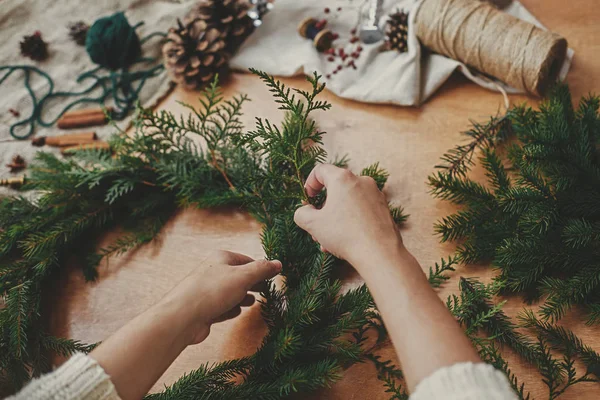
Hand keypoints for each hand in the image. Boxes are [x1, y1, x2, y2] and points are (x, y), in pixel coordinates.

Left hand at [158, 250, 281, 344]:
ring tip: (253, 301)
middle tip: (266, 289)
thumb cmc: (212, 291)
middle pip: (238, 276)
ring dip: (242, 296)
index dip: (261, 268)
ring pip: (230, 292)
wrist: (183, 317)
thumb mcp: (243, 277)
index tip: (273, 276)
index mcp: (221, 259)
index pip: (246, 260)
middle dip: (252, 283)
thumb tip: (278, 263)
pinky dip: (231, 309)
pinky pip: (222, 307)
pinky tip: (237, 312)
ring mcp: (208, 292)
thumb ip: (262, 270)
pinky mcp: (204, 309)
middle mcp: (213, 272)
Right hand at [294, 164, 402, 269]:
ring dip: (336, 218)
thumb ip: (302, 213)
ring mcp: (375, 194)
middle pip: (336, 188)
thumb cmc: (345, 235)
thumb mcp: (313, 224)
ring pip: (348, 202)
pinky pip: (361, 210)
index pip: (321, 170)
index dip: (309, 183)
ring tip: (329, 240)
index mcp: (342, 178)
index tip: (307, 199)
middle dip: (323, 208)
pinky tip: (345, 241)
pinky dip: (351, 221)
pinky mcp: (384, 208)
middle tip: (316, 226)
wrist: (379, 253)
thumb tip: (305, 211)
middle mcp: (361, 181)